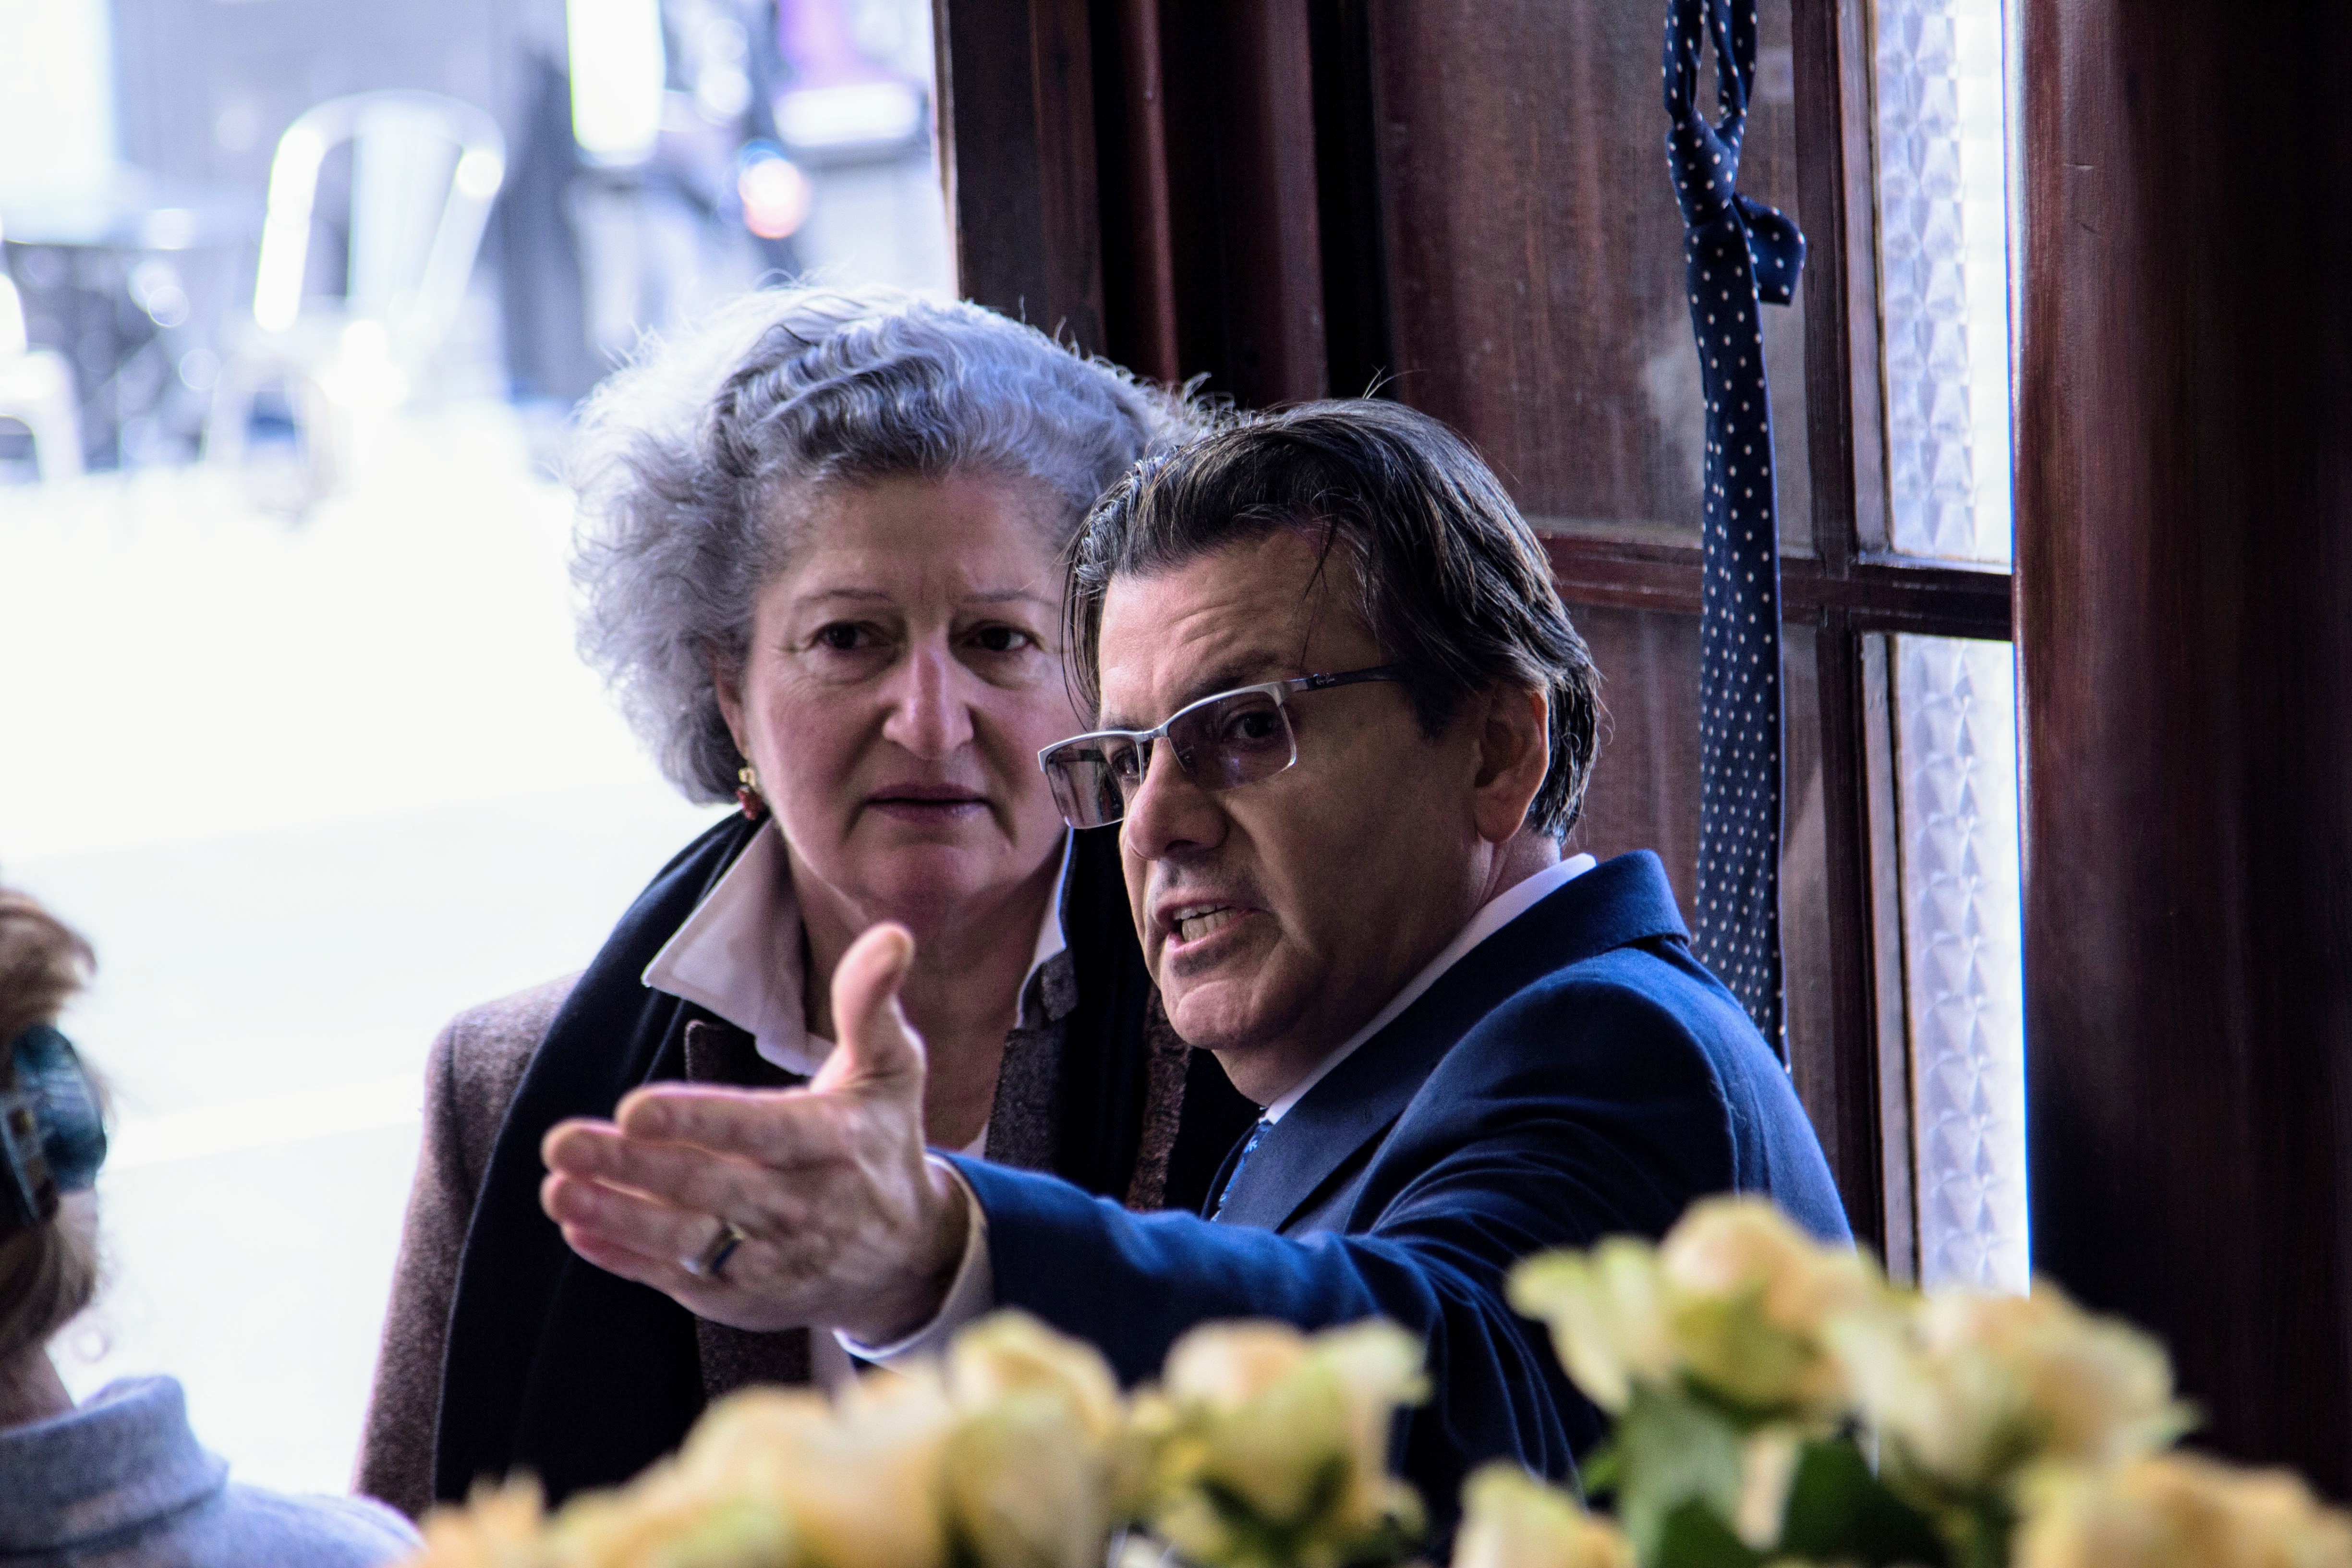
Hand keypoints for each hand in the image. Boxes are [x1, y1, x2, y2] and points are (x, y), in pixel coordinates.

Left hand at [539, 922, 969, 1341]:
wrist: (906, 1254)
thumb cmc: (882, 1141)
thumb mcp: (892, 1069)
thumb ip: (871, 1004)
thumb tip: (892, 936)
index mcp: (833, 1143)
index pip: (760, 1131)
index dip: (699, 1123)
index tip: (636, 1109)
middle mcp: (803, 1206)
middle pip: (707, 1187)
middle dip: (631, 1168)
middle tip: (561, 1143)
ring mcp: (771, 1258)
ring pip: (687, 1241)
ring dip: (618, 1217)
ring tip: (557, 1190)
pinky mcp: (745, 1296)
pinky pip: (680, 1280)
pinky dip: (628, 1259)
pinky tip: (580, 1230)